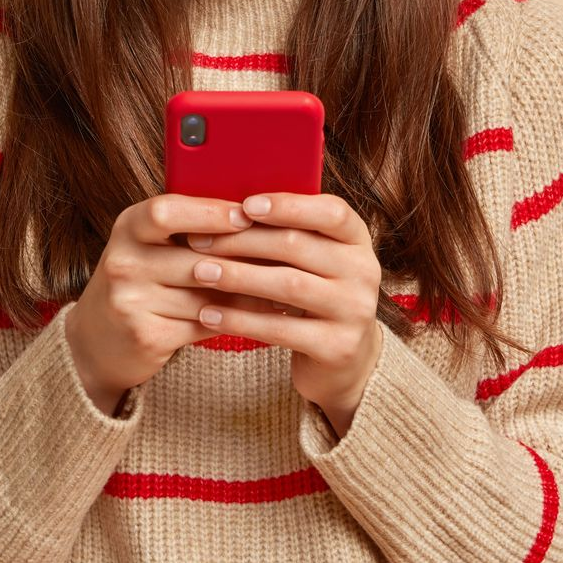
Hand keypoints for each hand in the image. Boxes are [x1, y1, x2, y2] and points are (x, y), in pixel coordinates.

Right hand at [63, 194, 291, 411]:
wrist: (97, 340)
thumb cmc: (141, 280)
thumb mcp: (150, 245)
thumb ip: (189, 227)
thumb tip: (256, 210)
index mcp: (128, 227)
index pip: (165, 211)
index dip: (208, 212)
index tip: (247, 214)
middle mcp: (123, 262)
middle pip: (194, 257)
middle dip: (244, 257)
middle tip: (288, 254)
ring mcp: (130, 302)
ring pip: (206, 294)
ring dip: (251, 292)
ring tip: (289, 285)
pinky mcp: (146, 336)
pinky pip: (204, 324)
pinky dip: (239, 319)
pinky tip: (266, 315)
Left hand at [184, 192, 384, 422]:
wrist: (344, 358)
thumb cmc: (313, 292)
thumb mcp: (313, 258)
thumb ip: (287, 231)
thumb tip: (226, 206)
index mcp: (357, 239)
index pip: (332, 211)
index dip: (288, 205)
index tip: (245, 205)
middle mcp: (364, 271)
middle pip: (297, 245)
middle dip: (242, 241)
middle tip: (198, 240)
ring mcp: (354, 310)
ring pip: (287, 285)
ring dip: (237, 277)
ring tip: (200, 272)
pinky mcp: (338, 347)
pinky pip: (281, 329)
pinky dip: (240, 320)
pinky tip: (209, 314)